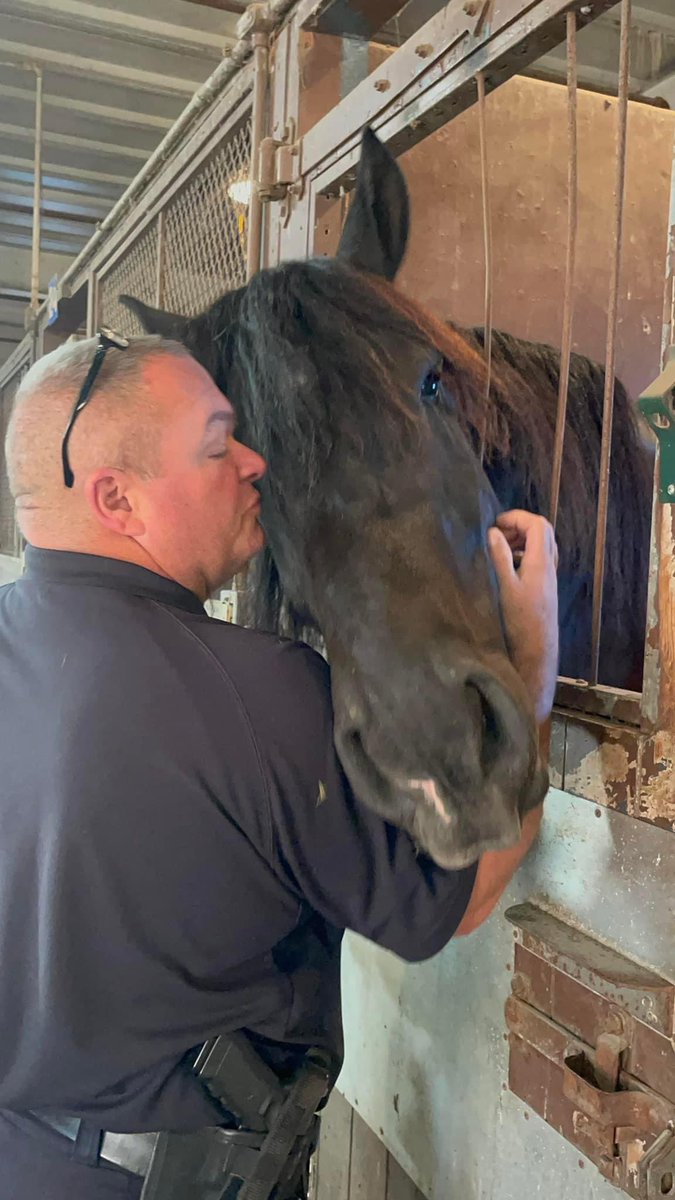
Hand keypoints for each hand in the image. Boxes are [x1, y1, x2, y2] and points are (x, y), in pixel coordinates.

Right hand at [488, 510, 558, 723]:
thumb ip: (500, 557)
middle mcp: (549, 566)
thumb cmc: (520, 620)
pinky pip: (539, 559)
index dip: (517, 517)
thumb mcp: (505, 587)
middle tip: (497, 533)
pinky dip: (524, 553)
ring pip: (542, 545)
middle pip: (542, 531)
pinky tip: (508, 566)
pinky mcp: (545, 587)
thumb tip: (493, 532)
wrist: (537, 649)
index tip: (495, 524)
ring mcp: (549, 576)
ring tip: (500, 548)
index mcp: (541, 562)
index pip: (537, 524)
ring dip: (522, 539)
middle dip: (520, 525)